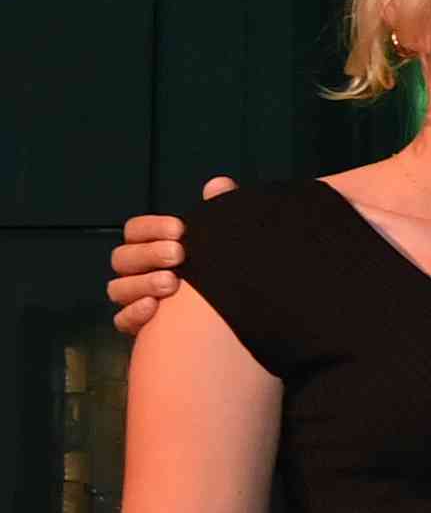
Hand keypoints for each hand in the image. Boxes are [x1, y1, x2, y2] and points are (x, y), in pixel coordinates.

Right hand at [108, 179, 222, 337]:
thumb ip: (218, 215)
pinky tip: (155, 308)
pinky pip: (122, 320)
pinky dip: (135, 313)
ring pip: (118, 288)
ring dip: (142, 283)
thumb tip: (219, 185)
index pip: (135, 230)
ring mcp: (135, 299)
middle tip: (178, 255)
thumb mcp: (224, 243)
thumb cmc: (222, 276)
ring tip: (172, 283)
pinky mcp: (139, 327)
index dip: (152, 227)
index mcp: (153, 247)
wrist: (232, 325)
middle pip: (122, 258)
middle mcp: (138, 272)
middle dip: (148, 254)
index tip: (180, 229)